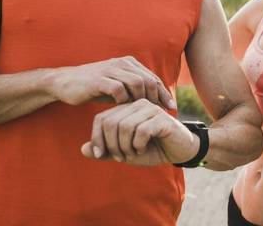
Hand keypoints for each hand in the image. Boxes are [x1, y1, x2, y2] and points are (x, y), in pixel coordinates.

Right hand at [46, 56, 175, 109]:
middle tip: (159, 114)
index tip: (171, 108)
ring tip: (141, 115)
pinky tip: (124, 111)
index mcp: (128, 63)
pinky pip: (119, 90)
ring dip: (141, 101)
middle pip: (148, 80)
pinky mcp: (99, 79)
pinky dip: (124, 101)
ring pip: (136, 84)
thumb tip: (153, 101)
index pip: (152, 78)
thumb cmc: (93, 86)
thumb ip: (133, 90)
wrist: (65, 82)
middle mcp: (121, 63)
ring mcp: (110, 70)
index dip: (164, 93)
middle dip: (157, 99)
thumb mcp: (116, 86)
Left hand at [81, 99, 198, 165]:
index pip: (100, 119)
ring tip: (133, 153)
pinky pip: (141, 131)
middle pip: (110, 123)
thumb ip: (105, 150)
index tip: (101, 155)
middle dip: (112, 145)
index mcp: (124, 109)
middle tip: (121, 157)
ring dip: (125, 146)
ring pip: (124, 126)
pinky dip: (138, 145)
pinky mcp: (160, 117)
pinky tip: (143, 148)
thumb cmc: (151, 149)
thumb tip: (83, 150)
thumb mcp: (124, 152)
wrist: (179, 150)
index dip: (97, 138)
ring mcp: (148, 108)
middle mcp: (135, 105)